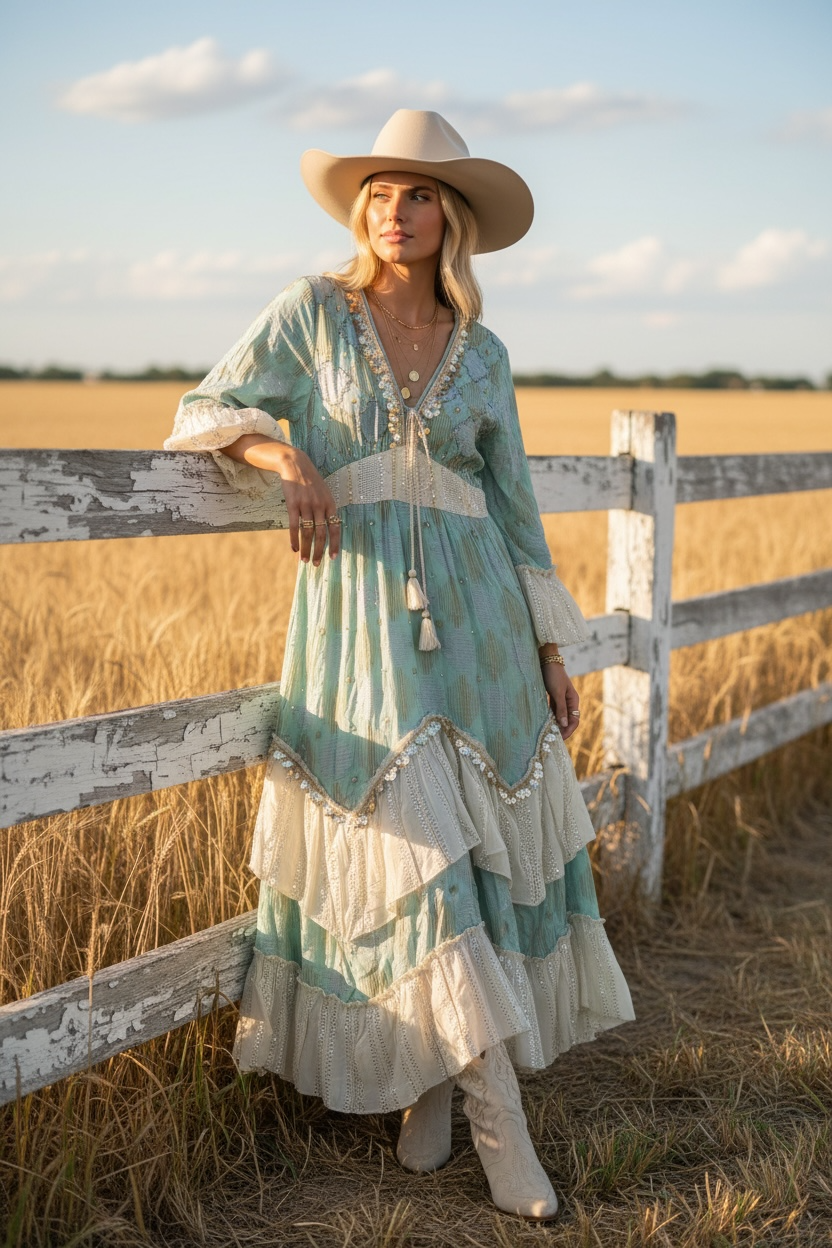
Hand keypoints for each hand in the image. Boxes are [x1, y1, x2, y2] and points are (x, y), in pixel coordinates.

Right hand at [223, 436, 340, 565]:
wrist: (295, 464)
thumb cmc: (310, 481)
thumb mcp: (324, 492)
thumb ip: (327, 509)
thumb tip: (328, 529)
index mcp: (330, 504)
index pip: (335, 528)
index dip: (335, 544)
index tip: (333, 558)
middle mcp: (320, 506)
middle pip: (321, 534)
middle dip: (319, 551)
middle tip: (316, 564)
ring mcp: (306, 505)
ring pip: (307, 533)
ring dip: (306, 549)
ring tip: (305, 560)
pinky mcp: (292, 504)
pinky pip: (293, 526)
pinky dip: (294, 539)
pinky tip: (294, 549)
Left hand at [540, 662, 579, 740]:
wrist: (547, 661)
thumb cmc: (553, 676)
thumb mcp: (557, 692)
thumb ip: (561, 708)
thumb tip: (565, 724)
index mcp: (573, 700)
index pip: (575, 720)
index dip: (568, 730)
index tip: (560, 738)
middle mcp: (569, 701)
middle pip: (568, 720)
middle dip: (563, 729)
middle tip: (553, 738)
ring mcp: (561, 700)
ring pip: (561, 716)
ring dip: (556, 725)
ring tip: (549, 733)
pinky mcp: (553, 697)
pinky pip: (554, 711)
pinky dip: (551, 718)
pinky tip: (546, 723)